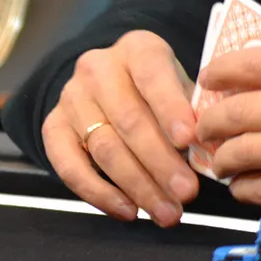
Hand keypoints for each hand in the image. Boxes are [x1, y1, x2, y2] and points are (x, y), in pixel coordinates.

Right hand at [42, 29, 200, 227]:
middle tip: (186, 194)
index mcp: (137, 48)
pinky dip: (100, 194)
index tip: (189, 140)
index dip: (170, 108)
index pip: (152, 75)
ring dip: (138, 186)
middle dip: (160, 162)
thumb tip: (207, 154)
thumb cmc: (159, 91)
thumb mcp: (181, 87)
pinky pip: (70, 166)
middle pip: (129, 119)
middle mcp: (98, 68)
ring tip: (167, 212)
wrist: (112, 83)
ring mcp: (71, 97)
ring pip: (104, 147)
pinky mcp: (52, 126)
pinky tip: (128, 211)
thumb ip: (192, 113)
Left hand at [196, 48, 260, 214]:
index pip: (258, 63)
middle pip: (241, 110)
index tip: (209, 76)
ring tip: (222, 159)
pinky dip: (244, 187)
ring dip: (223, 156)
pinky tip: (243, 184)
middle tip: (206, 126)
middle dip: (213, 119)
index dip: (223, 69)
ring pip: (244, 151)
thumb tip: (256, 83)